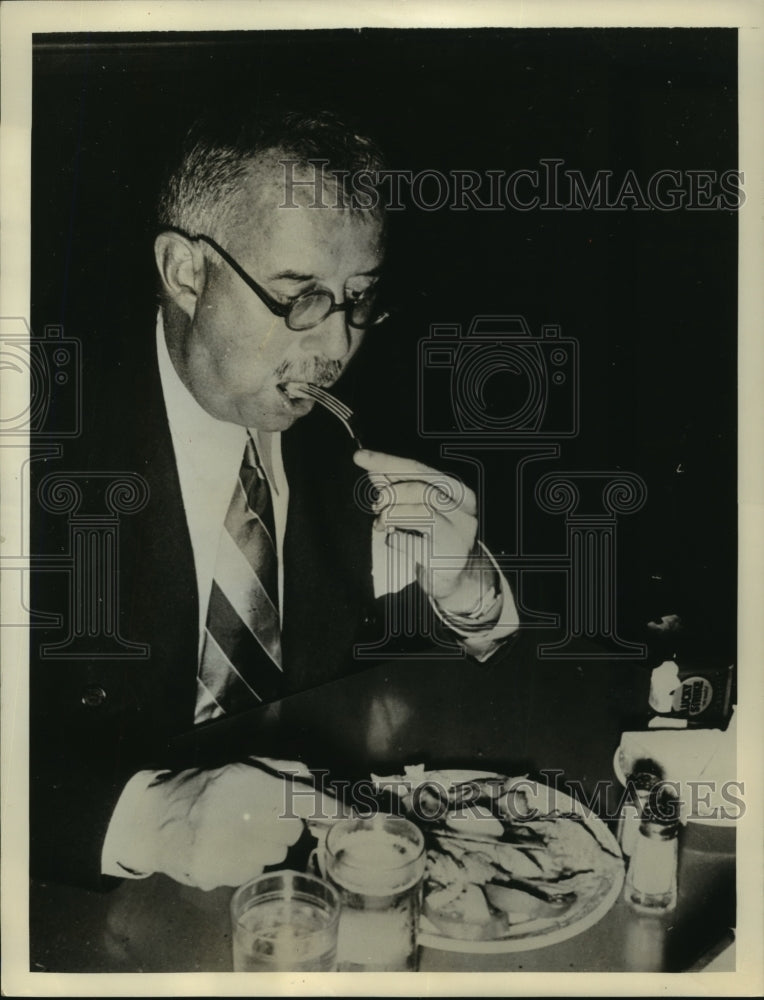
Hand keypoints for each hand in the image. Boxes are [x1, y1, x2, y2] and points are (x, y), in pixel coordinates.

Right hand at [141, 759, 342, 890]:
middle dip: (281, 824)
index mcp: (250, 784)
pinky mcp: (220, 875)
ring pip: (275, 853)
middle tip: (255, 815)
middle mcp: (244, 817)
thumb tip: (313, 778)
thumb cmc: (203, 788)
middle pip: (292, 830)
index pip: (302, 799)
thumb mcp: (241, 765)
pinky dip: (243, 863)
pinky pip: (252, 871)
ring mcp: (231, 850)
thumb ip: (280, 769)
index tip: (354, 814)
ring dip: (263, 845)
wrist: (155, 819)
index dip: (330, 808)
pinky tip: (223, 849)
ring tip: (234, 832)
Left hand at [353, 449, 492, 612]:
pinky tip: (393, 539)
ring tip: (382, 524)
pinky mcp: (447, 558)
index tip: (360, 457)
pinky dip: (396, 539)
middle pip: (421, 489)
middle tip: (376, 506)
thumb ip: (398, 487)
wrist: (459, 578)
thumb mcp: (420, 508)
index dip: (387, 462)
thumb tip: (372, 467)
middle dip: (391, 495)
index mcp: (459, 492)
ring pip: (422, 512)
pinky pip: (413, 543)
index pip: (419, 469)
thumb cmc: (437, 538)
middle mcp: (464, 511)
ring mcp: (459, 535)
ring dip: (392, 516)